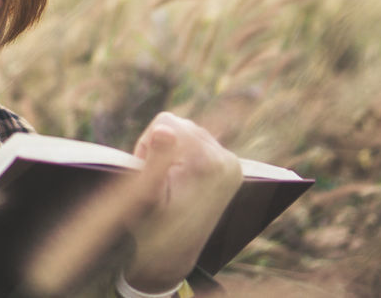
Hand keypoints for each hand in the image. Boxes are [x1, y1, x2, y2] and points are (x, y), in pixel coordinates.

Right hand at [123, 112, 242, 292]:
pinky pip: (200, 145)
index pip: (166, 122)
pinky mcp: (233, 169)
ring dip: (174, 152)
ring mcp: (233, 165)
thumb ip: (155, 159)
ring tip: (170, 183)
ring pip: (190, 133)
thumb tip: (163, 129)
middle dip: (162, 147)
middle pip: (181, 125)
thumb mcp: (146, 196)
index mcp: (207, 163)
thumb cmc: (152, 229)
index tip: (148, 172)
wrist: (173, 257)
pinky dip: (185, 157)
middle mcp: (227, 160)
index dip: (148, 143)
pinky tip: (181, 181)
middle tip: (159, 181)